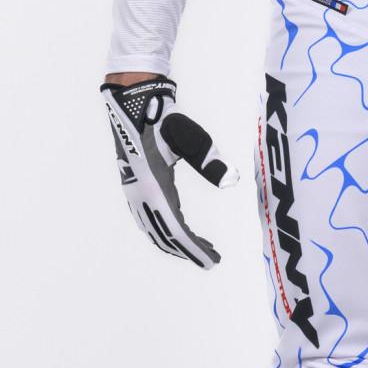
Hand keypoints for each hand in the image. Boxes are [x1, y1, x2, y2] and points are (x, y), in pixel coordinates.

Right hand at [101, 76, 226, 268]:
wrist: (134, 105)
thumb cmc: (163, 119)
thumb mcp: (189, 136)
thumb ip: (210, 159)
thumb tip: (233, 180)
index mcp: (152, 188)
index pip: (175, 229)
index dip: (194, 249)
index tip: (211, 262)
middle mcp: (139, 195)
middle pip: (165, 235)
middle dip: (189, 250)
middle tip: (212, 260)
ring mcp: (134, 193)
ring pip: (156, 230)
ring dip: (178, 242)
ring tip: (203, 249)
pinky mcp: (136, 188)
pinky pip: (151, 219)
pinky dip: (167, 230)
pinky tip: (183, 231)